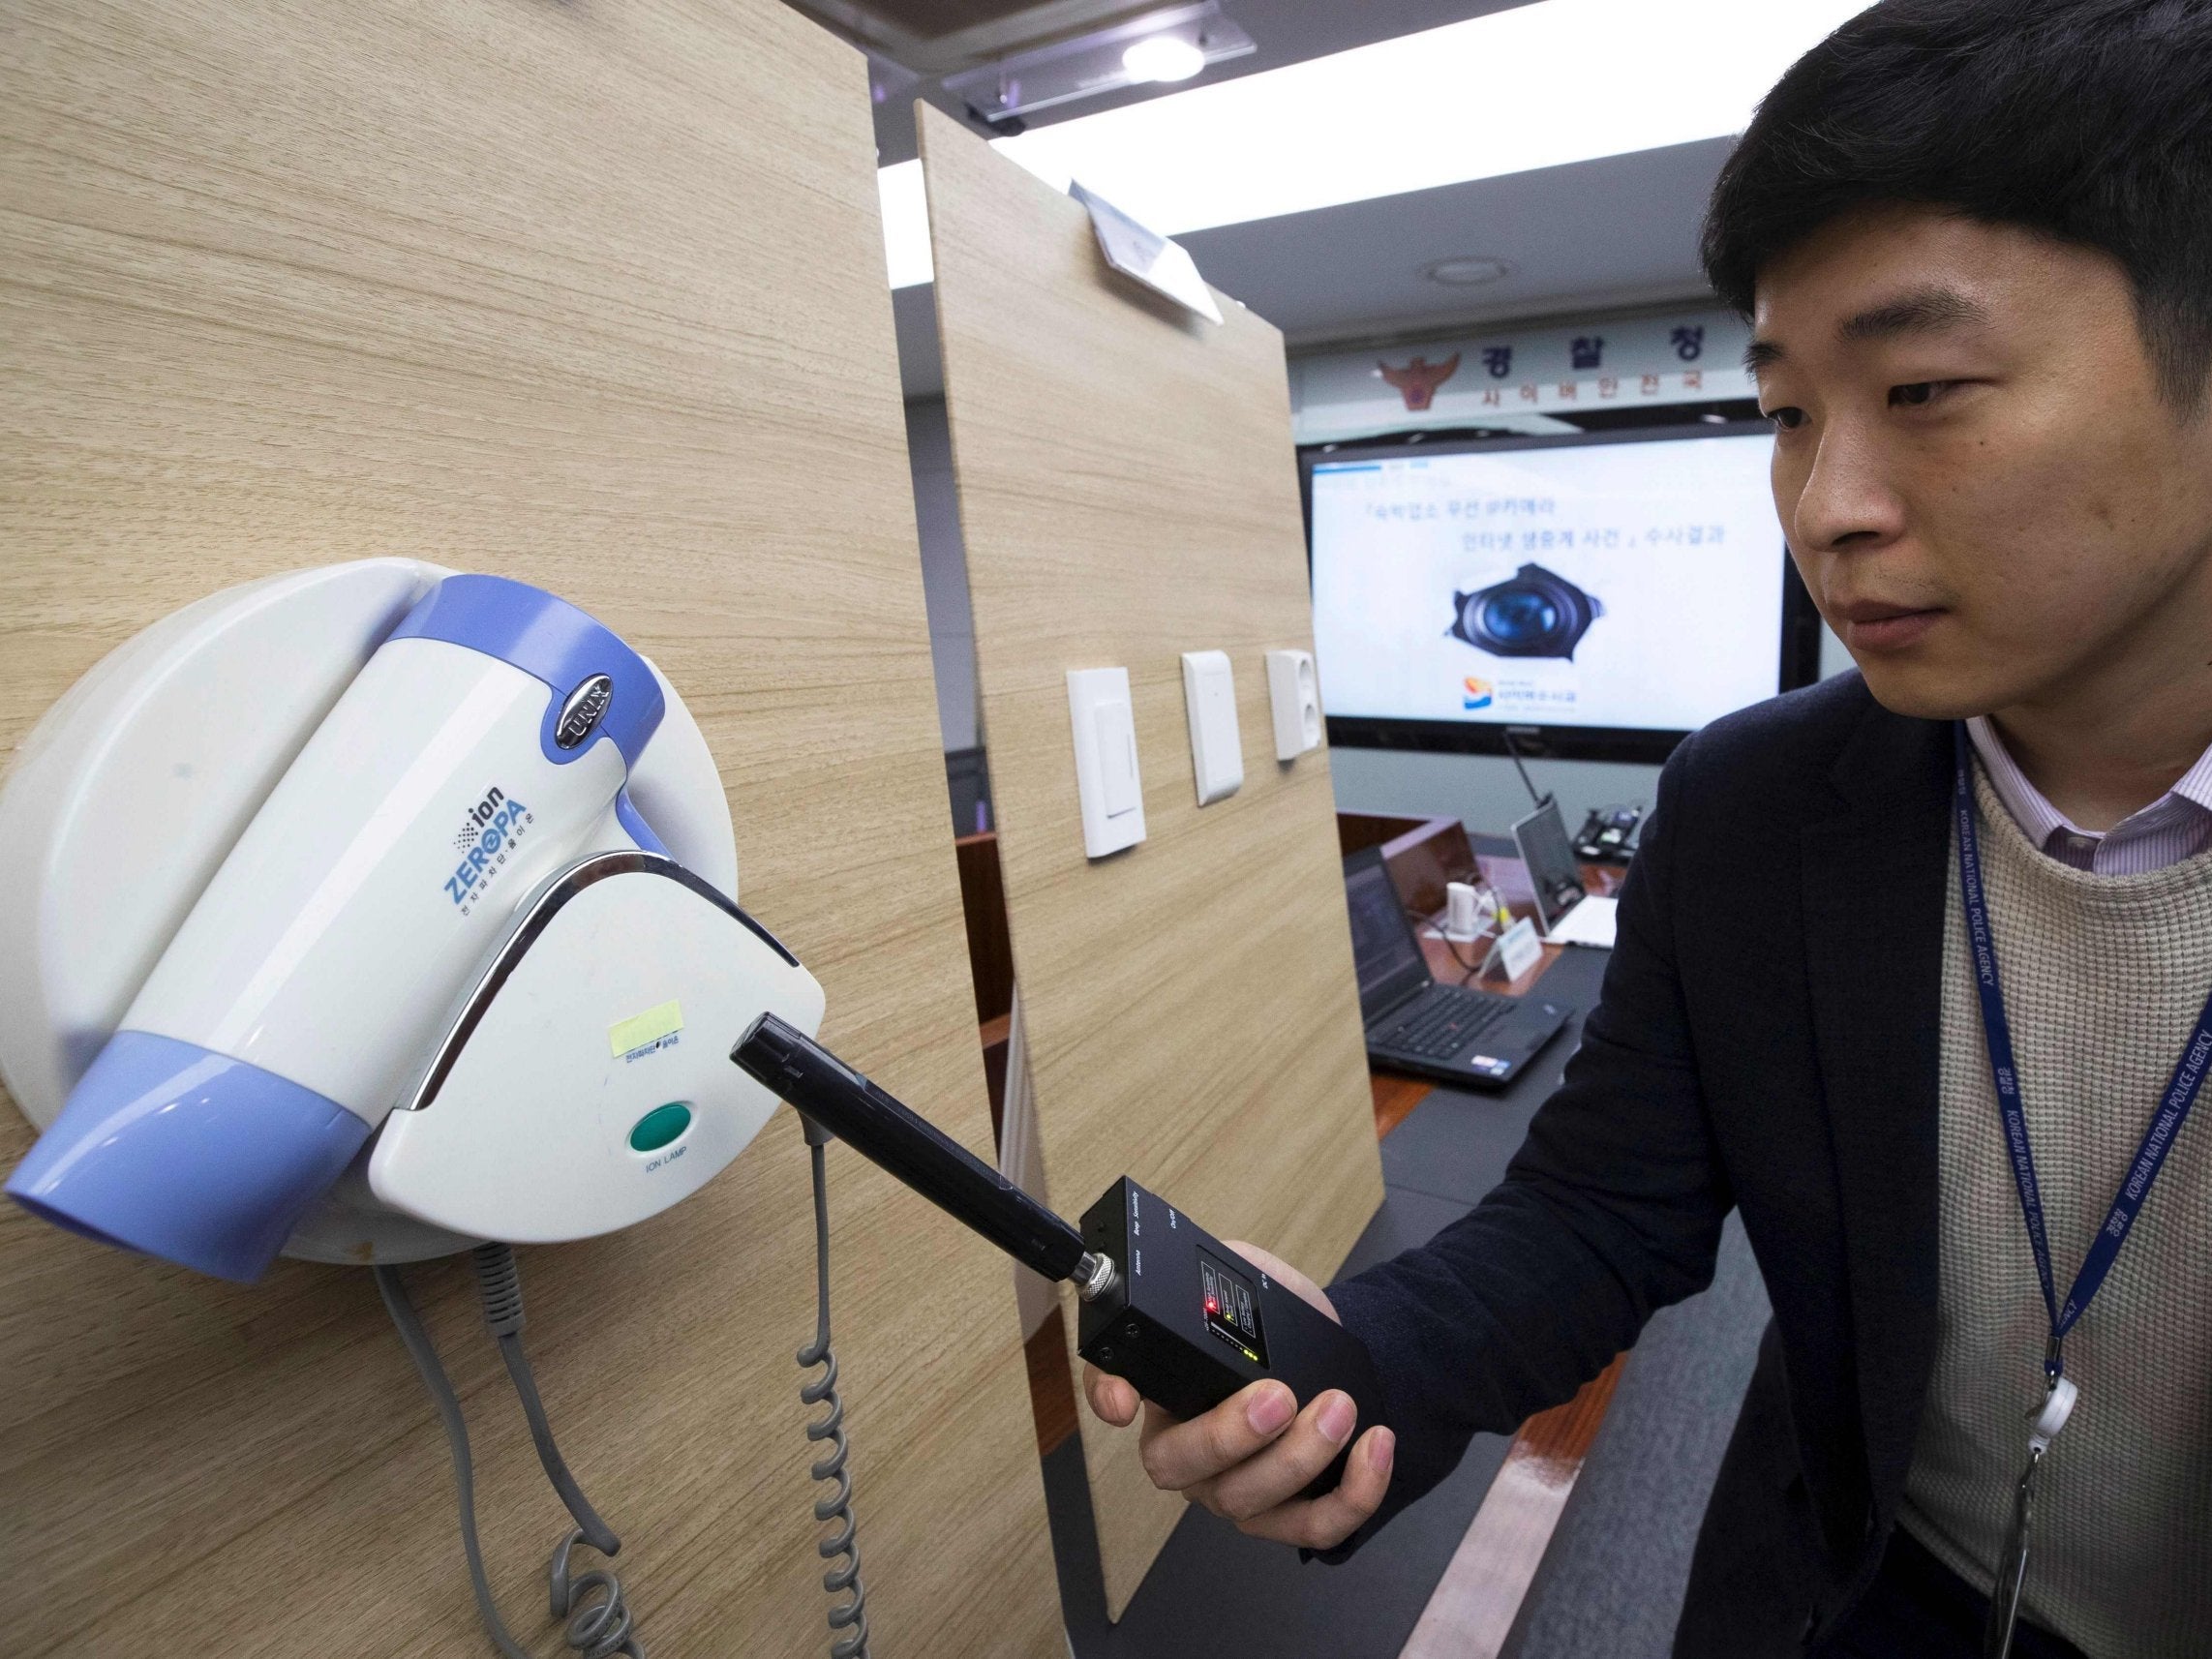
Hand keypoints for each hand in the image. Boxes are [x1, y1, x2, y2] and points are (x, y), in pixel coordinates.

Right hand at [1081, 1240, 1394, 1550]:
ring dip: (1298, 1458)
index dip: (1108, 1399)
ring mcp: (1233, 1491)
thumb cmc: (1281, 1321)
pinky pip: (1313, 1527)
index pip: (1112, 1393)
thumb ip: (1216, 1274)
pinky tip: (1375, 1446)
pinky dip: (1350, 1494)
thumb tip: (1201, 1276)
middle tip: (1277, 1396)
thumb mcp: (1244, 1278)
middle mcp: (1187, 1451)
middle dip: (1228, 1435)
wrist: (1338, 1353)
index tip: (1125, 1403)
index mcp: (1163, 1388)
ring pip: (1246, 1500)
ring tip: (1339, 1407)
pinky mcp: (1289, 1517)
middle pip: (1178, 1466)